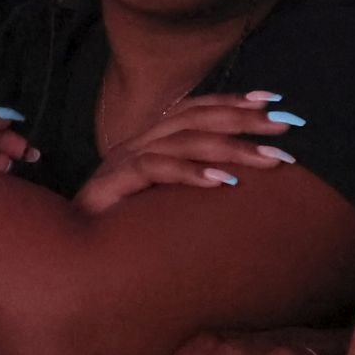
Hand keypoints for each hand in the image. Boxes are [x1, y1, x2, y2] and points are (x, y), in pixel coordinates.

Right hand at [75, 94, 300, 215]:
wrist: (67, 253)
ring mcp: (122, 161)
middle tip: (287, 126)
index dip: (233, 102)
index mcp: (151, 141)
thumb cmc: (120, 230)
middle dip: (244, 120)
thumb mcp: (163, 202)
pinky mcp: (111, 184)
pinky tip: (219, 182)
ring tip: (268, 159)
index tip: (274, 101)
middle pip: (197, 119)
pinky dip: (188, 173)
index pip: (196, 109)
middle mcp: (138, 143)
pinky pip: (153, 169)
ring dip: (230, 148)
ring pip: (182, 141)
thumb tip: (240, 182)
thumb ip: (191, 184)